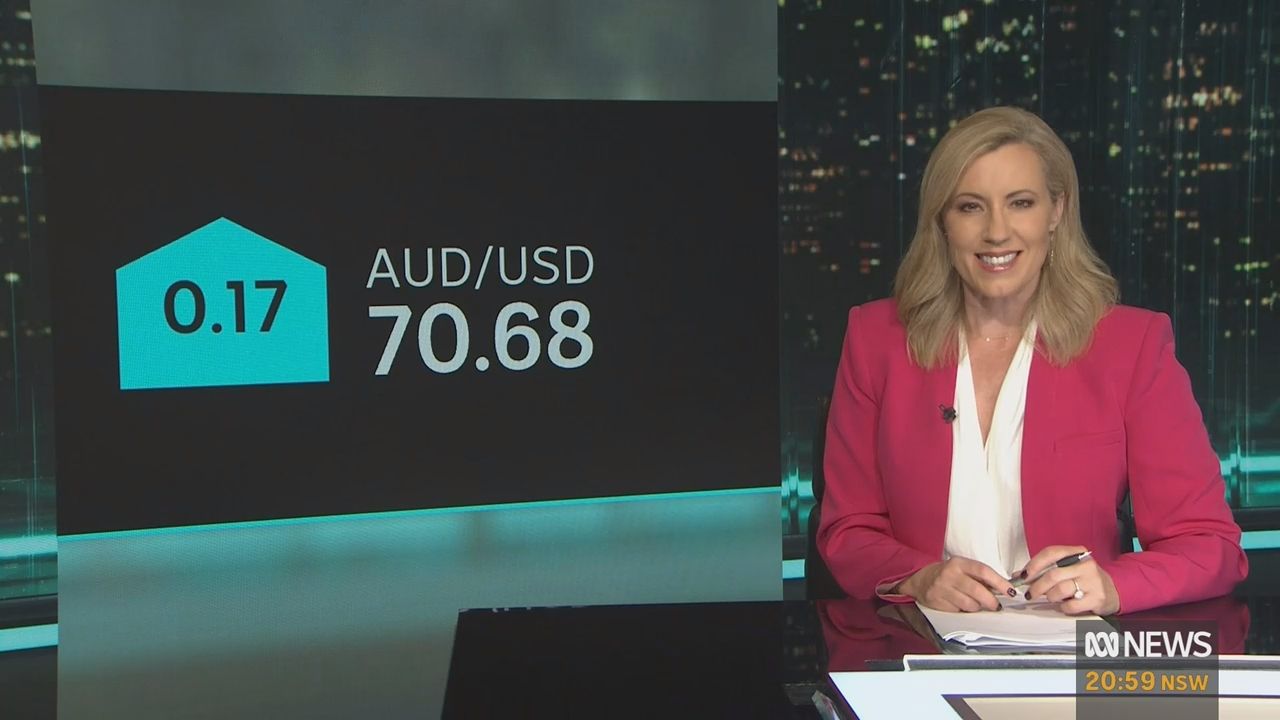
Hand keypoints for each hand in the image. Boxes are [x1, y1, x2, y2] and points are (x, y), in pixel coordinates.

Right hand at [898, 557, 1016, 611]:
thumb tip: (1005, 588)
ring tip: (975, 603)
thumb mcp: (964, 568)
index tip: (1011, 591)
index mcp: (959, 563)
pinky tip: (961, 605)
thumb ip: (982, 576)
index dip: (1000, 582)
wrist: (921, 579)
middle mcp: (950, 574)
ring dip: (977, 607)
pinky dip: (964, 611)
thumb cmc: (950, 574)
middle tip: (996, 606)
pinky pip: (958, 611)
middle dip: (991, 601)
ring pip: (969, 604)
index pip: (983, 571)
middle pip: (978, 591)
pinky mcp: (937, 602)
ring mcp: (942, 588)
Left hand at [1017, 545, 1120, 615]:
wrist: (1113, 591)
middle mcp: (1086, 565)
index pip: (1051, 553)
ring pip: (1060, 590)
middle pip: (1053, 575)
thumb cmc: (1085, 579)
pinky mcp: (1097, 598)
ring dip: (1050, 597)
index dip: (1034, 564)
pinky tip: (1064, 605)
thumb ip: (1044, 570)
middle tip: (1030, 593)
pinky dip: (1062, 607)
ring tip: (1051, 597)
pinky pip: (1070, 606)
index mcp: (1077, 553)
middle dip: (1036, 586)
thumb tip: (1019, 575)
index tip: (1023, 575)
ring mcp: (1093, 582)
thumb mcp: (1067, 568)